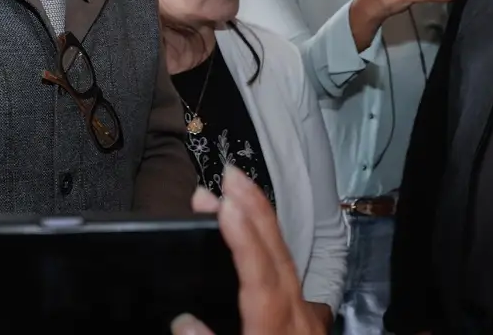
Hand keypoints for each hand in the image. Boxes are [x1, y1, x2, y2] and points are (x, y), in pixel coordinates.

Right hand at [172, 168, 320, 334]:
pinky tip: (256, 230)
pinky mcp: (309, 320)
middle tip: (230, 174)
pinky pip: (290, 271)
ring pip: (286, 260)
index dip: (245, 243)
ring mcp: (307, 317)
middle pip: (278, 258)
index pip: (262, 283)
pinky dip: (271, 243)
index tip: (225, 206)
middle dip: (255, 211)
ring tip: (237, 190)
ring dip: (261, 221)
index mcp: (277, 333)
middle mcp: (297, 318)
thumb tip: (183, 321)